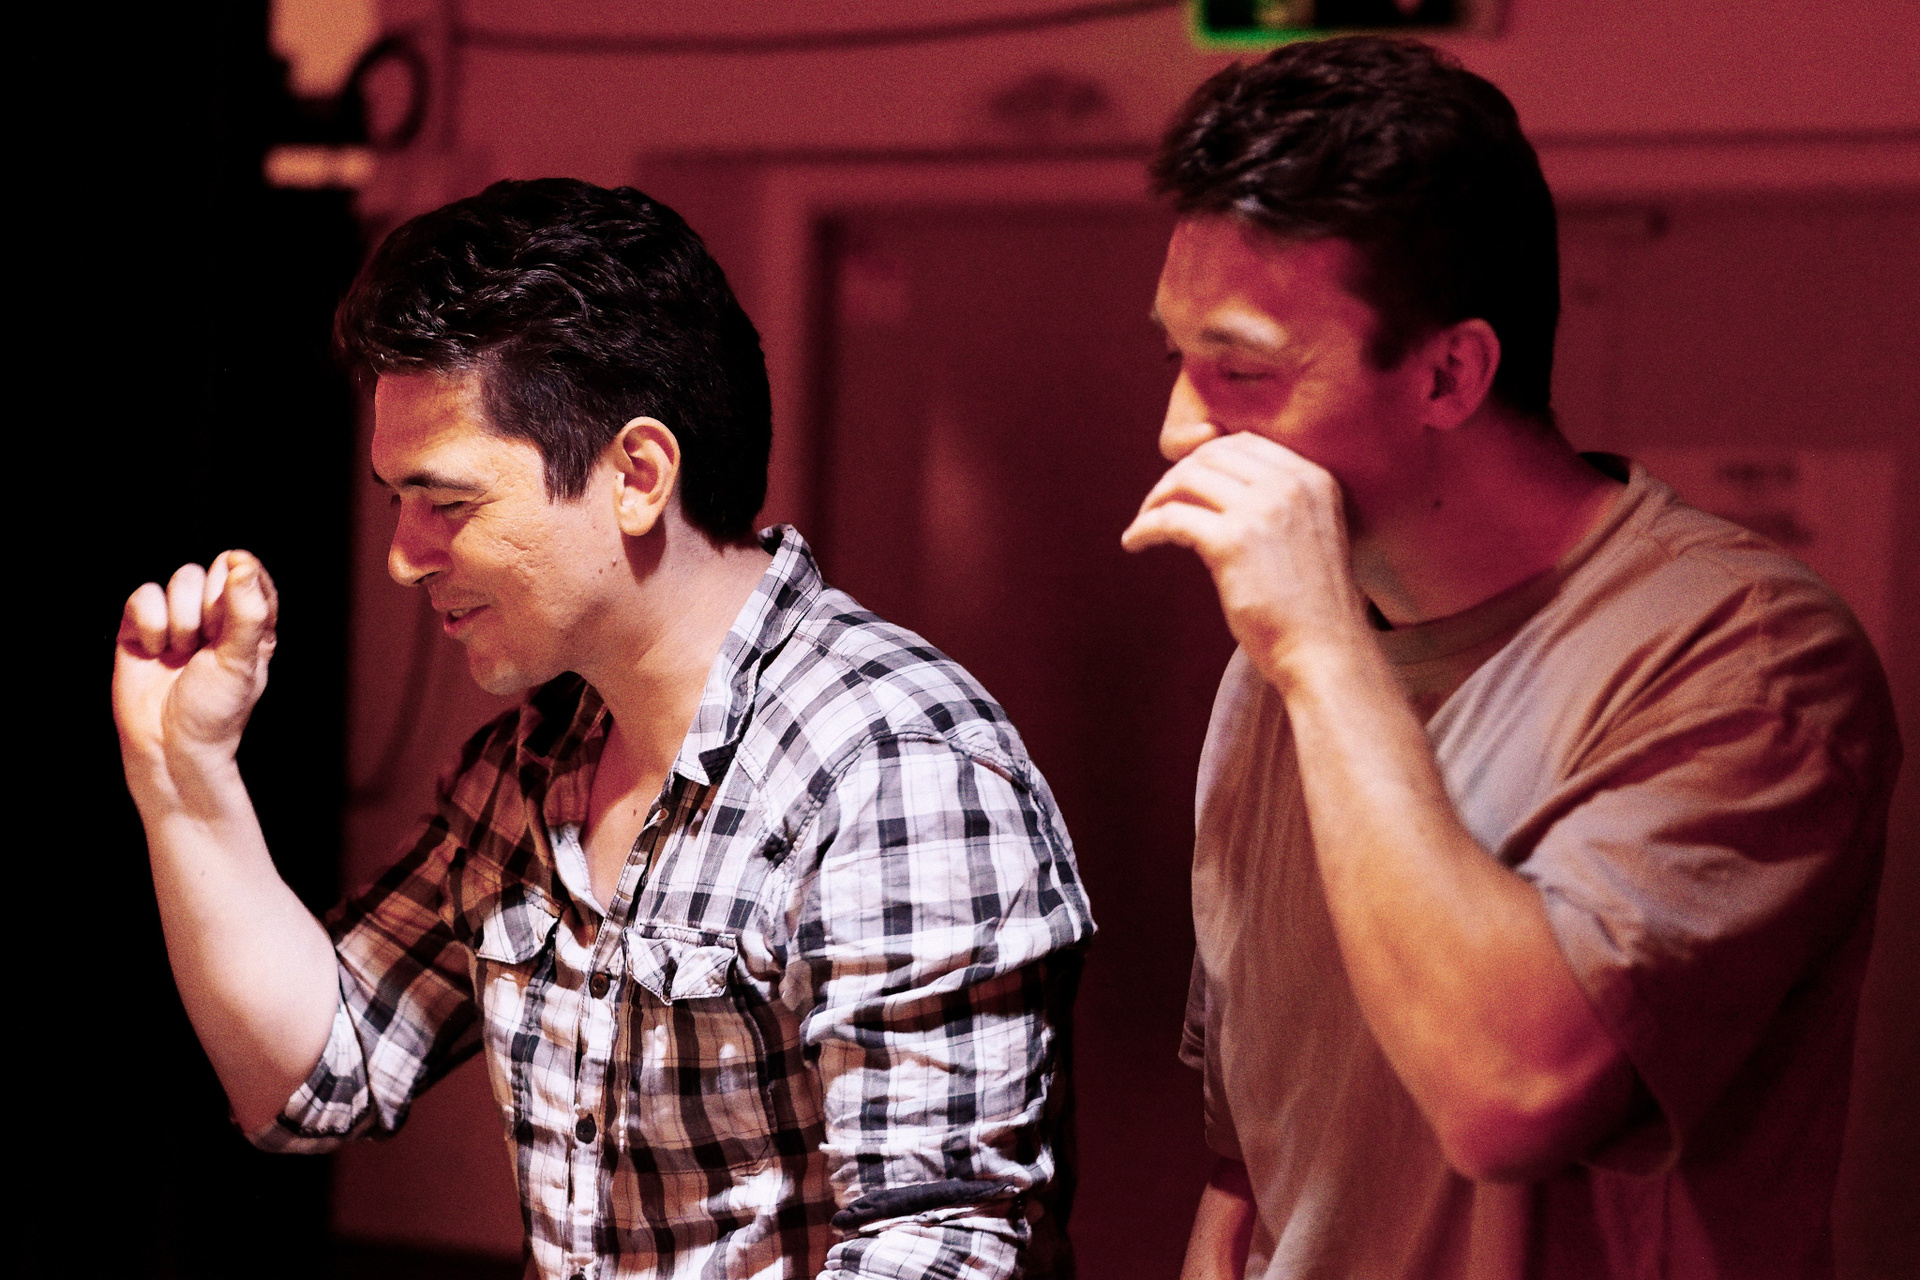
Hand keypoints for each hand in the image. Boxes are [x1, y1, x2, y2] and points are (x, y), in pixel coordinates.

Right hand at [113, 551, 278, 807]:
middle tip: (204, 648)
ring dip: (179, 621)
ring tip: (180, 655)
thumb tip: (240, 560)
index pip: (246, 572)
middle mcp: (215, 616)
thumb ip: (246, 611)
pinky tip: (153, 652)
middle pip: (208, 572)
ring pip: (178, 580)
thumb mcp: (241, 661)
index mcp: (250, 621)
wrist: (168, 747)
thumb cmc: (215, 710)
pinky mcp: (140, 627)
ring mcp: (177, 619)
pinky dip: (148, 624)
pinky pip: (142, 596)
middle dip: (205, 611)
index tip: (228, 623)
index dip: (236, 588)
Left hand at [1121, 431, 1369, 687]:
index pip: (1242, 443)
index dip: (1204, 459)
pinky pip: (1170, 518)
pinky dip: (1144, 527)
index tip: (1184, 485)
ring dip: (1155, 499)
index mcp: (1313, 477)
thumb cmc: (1312, 607)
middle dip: (1175, 477)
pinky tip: (1134, 542)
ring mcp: (1261, 510)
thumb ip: (1273, 505)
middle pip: (1209, 456)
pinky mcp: (1232, 542)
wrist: (1326, 653)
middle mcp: (1290, 483)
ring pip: (1186, 479)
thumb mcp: (1307, 535)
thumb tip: (1206, 488)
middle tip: (1156, 505)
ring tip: (1143, 523)